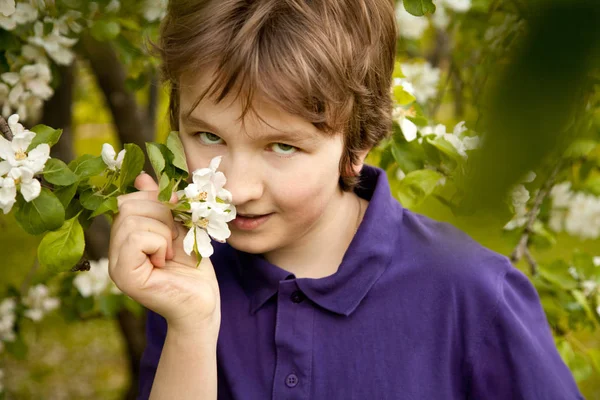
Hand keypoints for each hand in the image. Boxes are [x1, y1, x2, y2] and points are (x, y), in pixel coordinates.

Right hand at [108, 173, 220, 336]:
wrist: (203, 301)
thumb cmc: (193, 266)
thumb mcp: (178, 225)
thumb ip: (161, 203)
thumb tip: (141, 177)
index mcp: (125, 237)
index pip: (127, 200)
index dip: (155, 201)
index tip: (175, 219)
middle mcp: (115, 250)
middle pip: (127, 206)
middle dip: (161, 216)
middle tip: (175, 240)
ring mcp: (116, 265)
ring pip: (131, 221)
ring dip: (163, 232)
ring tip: (170, 252)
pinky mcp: (124, 276)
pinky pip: (136, 238)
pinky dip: (159, 243)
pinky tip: (166, 261)